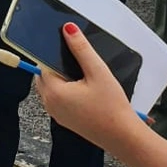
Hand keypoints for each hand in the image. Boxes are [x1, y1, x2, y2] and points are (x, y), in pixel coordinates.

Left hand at [34, 23, 143, 152]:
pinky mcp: (64, 119)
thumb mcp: (98, 72)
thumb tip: (68, 29)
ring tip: (82, 73)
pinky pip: (57, 98)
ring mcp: (56, 114)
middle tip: (76, 59)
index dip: (52, 53)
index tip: (64, 46)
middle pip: (44, 76)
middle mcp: (49, 104)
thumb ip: (81, 49)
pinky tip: (84, 87)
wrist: (124, 137)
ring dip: (61, 78)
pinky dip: (65, 90)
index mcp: (53, 92)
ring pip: (50, 87)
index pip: (42, 64)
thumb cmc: (112, 107)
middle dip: (56, 65)